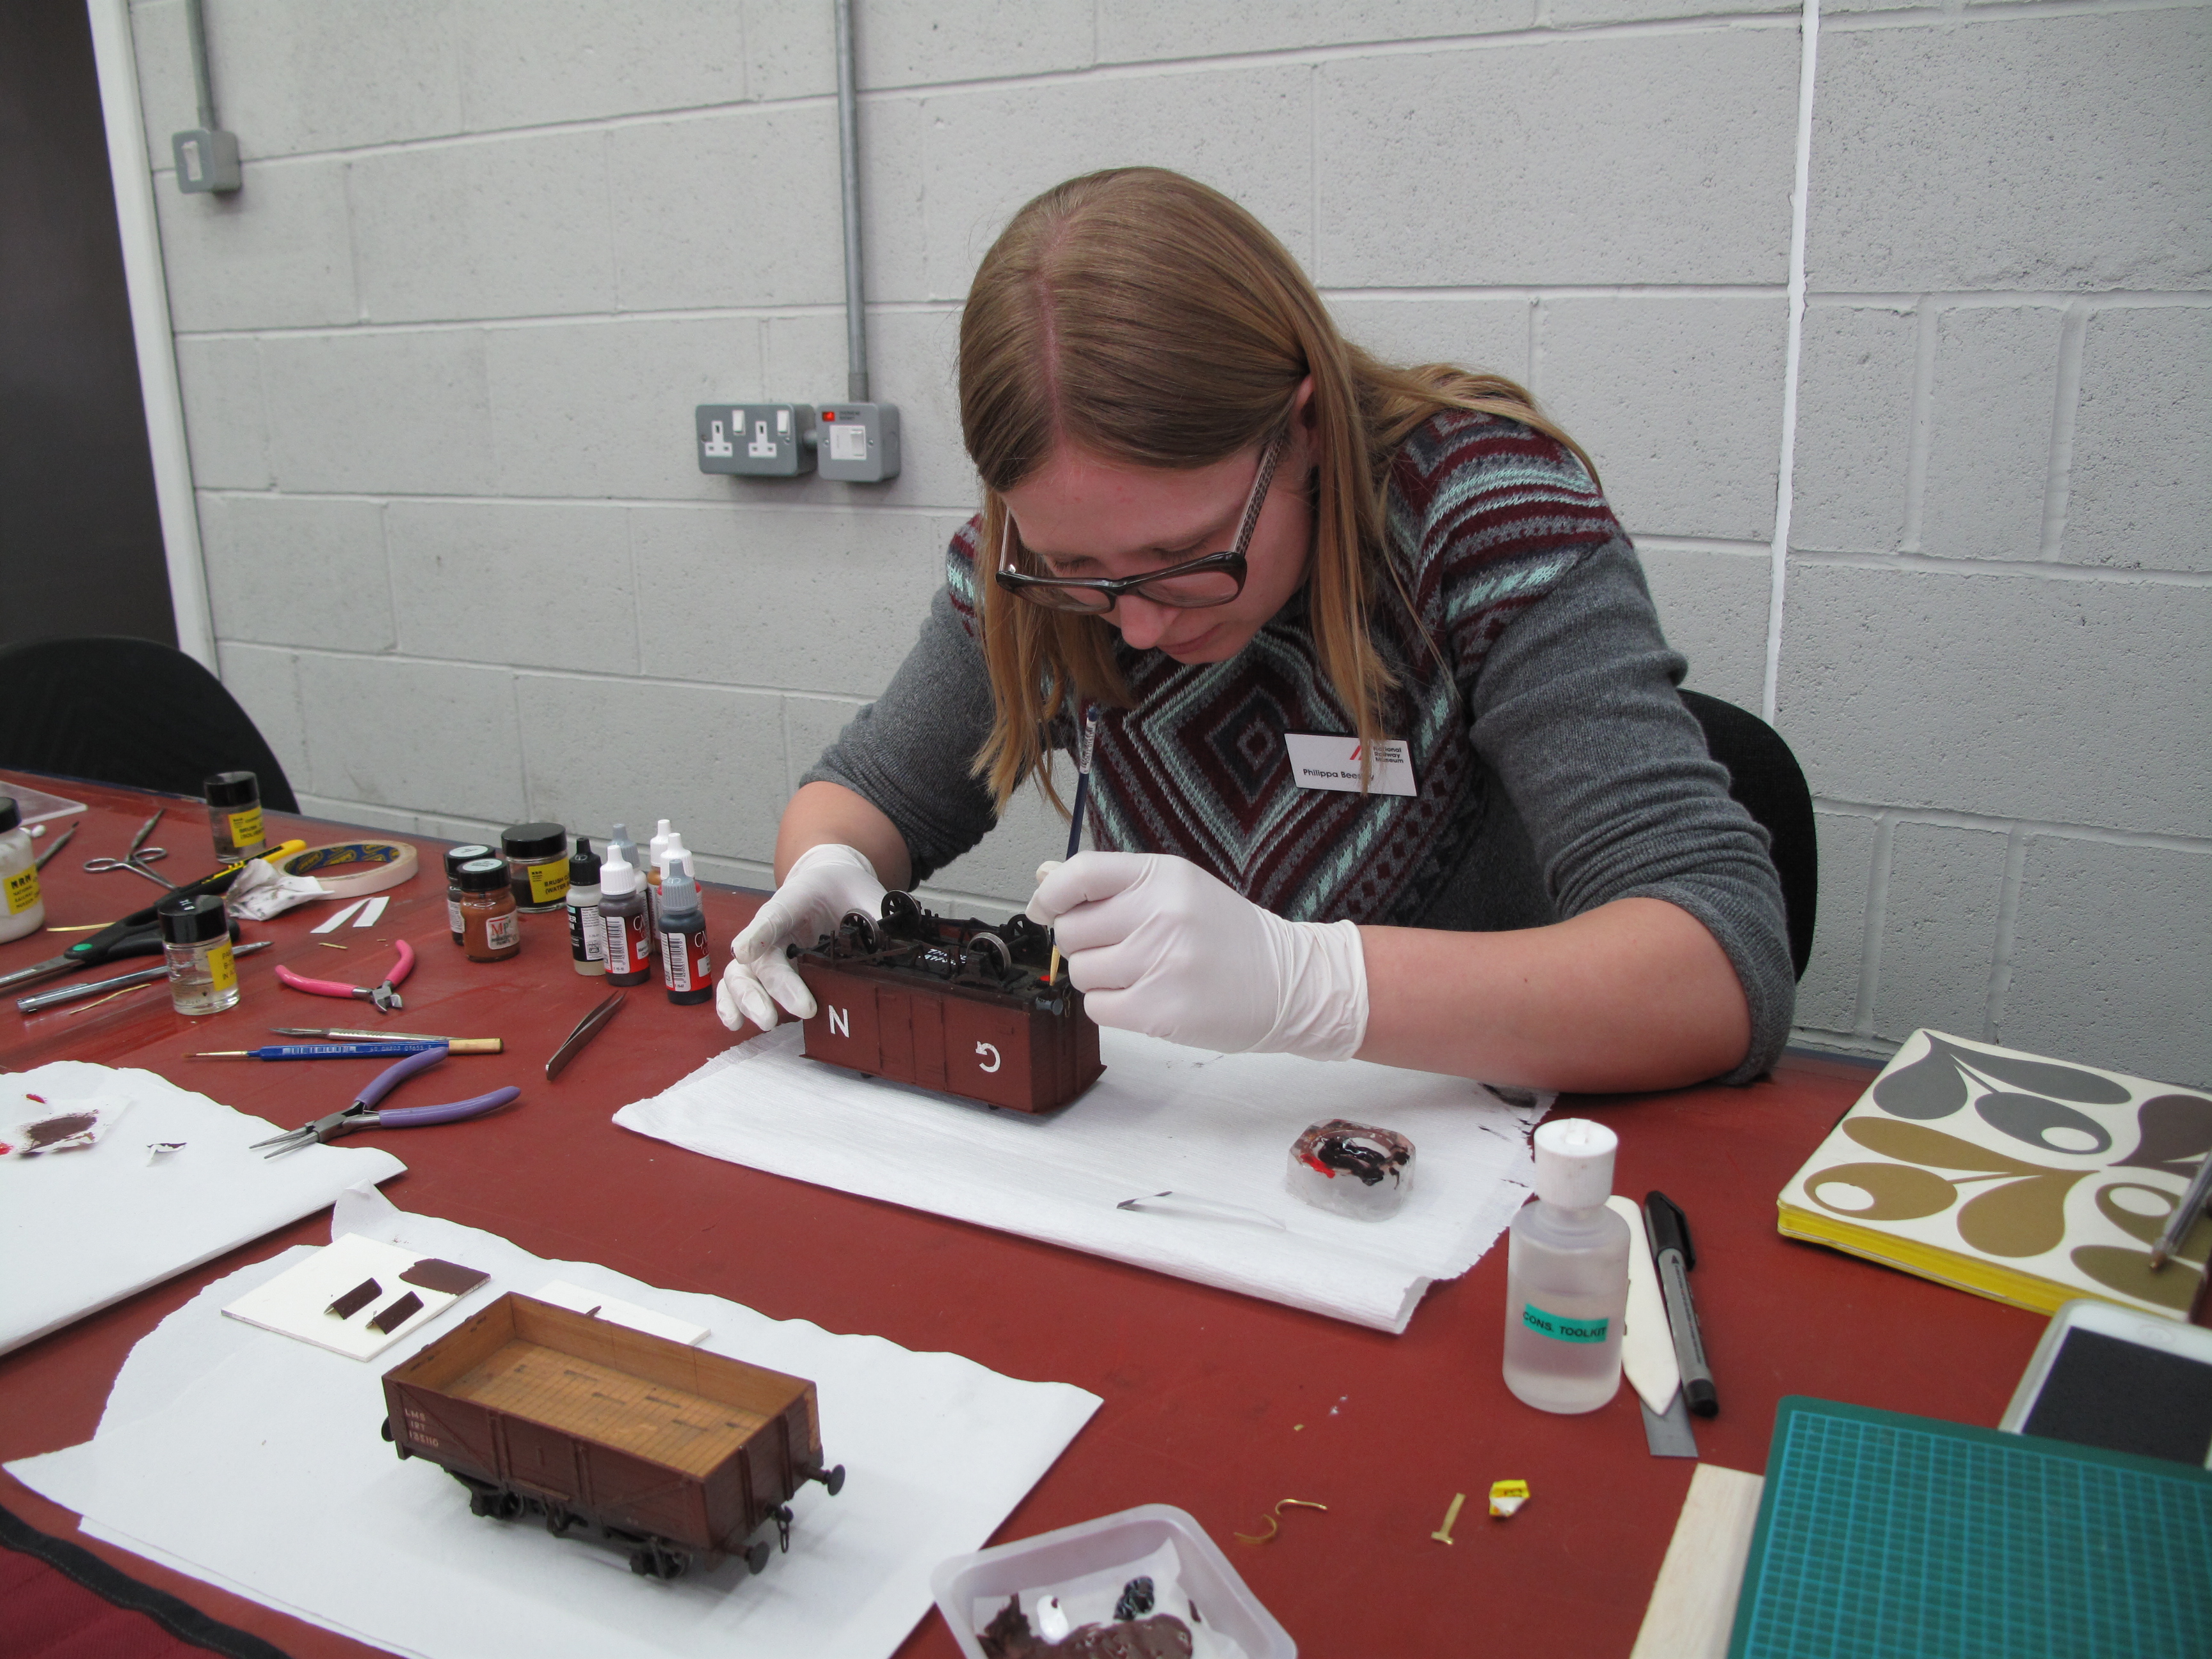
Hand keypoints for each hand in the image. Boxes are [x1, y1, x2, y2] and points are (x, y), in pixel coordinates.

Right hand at [716, 843, 886, 1031]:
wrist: (829, 879)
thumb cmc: (846, 888)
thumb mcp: (869, 895)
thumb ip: (879, 918)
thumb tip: (898, 947)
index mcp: (796, 899)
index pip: (775, 914)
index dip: (760, 933)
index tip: (746, 952)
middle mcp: (773, 927)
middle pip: (763, 956)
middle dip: (777, 985)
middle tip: (803, 1009)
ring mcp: (766, 949)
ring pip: (740, 974)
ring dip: (747, 999)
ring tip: (766, 1023)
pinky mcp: (766, 969)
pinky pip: (737, 985)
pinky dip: (730, 1004)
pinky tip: (734, 1025)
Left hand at [1027, 852, 1367, 1058]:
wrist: (1287, 983)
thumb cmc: (1227, 936)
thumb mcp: (1178, 890)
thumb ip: (1115, 885)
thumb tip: (1046, 879)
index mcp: (1163, 876)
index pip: (1080, 874)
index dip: (1050, 894)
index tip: (1043, 909)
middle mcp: (1161, 914)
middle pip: (1071, 929)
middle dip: (1083, 943)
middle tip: (1119, 949)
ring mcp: (1160, 963)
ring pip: (1081, 971)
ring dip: (1100, 978)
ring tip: (1142, 973)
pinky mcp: (1159, 1010)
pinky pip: (1098, 1008)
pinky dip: (1112, 1007)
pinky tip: (1146, 997)